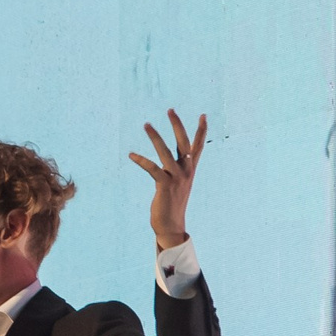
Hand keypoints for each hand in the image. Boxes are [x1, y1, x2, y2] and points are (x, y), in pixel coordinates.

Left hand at [128, 109, 207, 249]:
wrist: (171, 226)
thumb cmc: (172, 204)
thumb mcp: (179, 184)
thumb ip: (177, 169)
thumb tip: (175, 158)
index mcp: (190, 170)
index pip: (198, 146)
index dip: (201, 130)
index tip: (203, 115)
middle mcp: (186, 171)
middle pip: (183, 143)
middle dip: (177, 125)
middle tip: (170, 110)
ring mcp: (177, 178)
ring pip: (165, 152)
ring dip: (155, 137)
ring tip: (146, 124)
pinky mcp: (164, 185)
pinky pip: (152, 168)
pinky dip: (141, 160)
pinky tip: (131, 154)